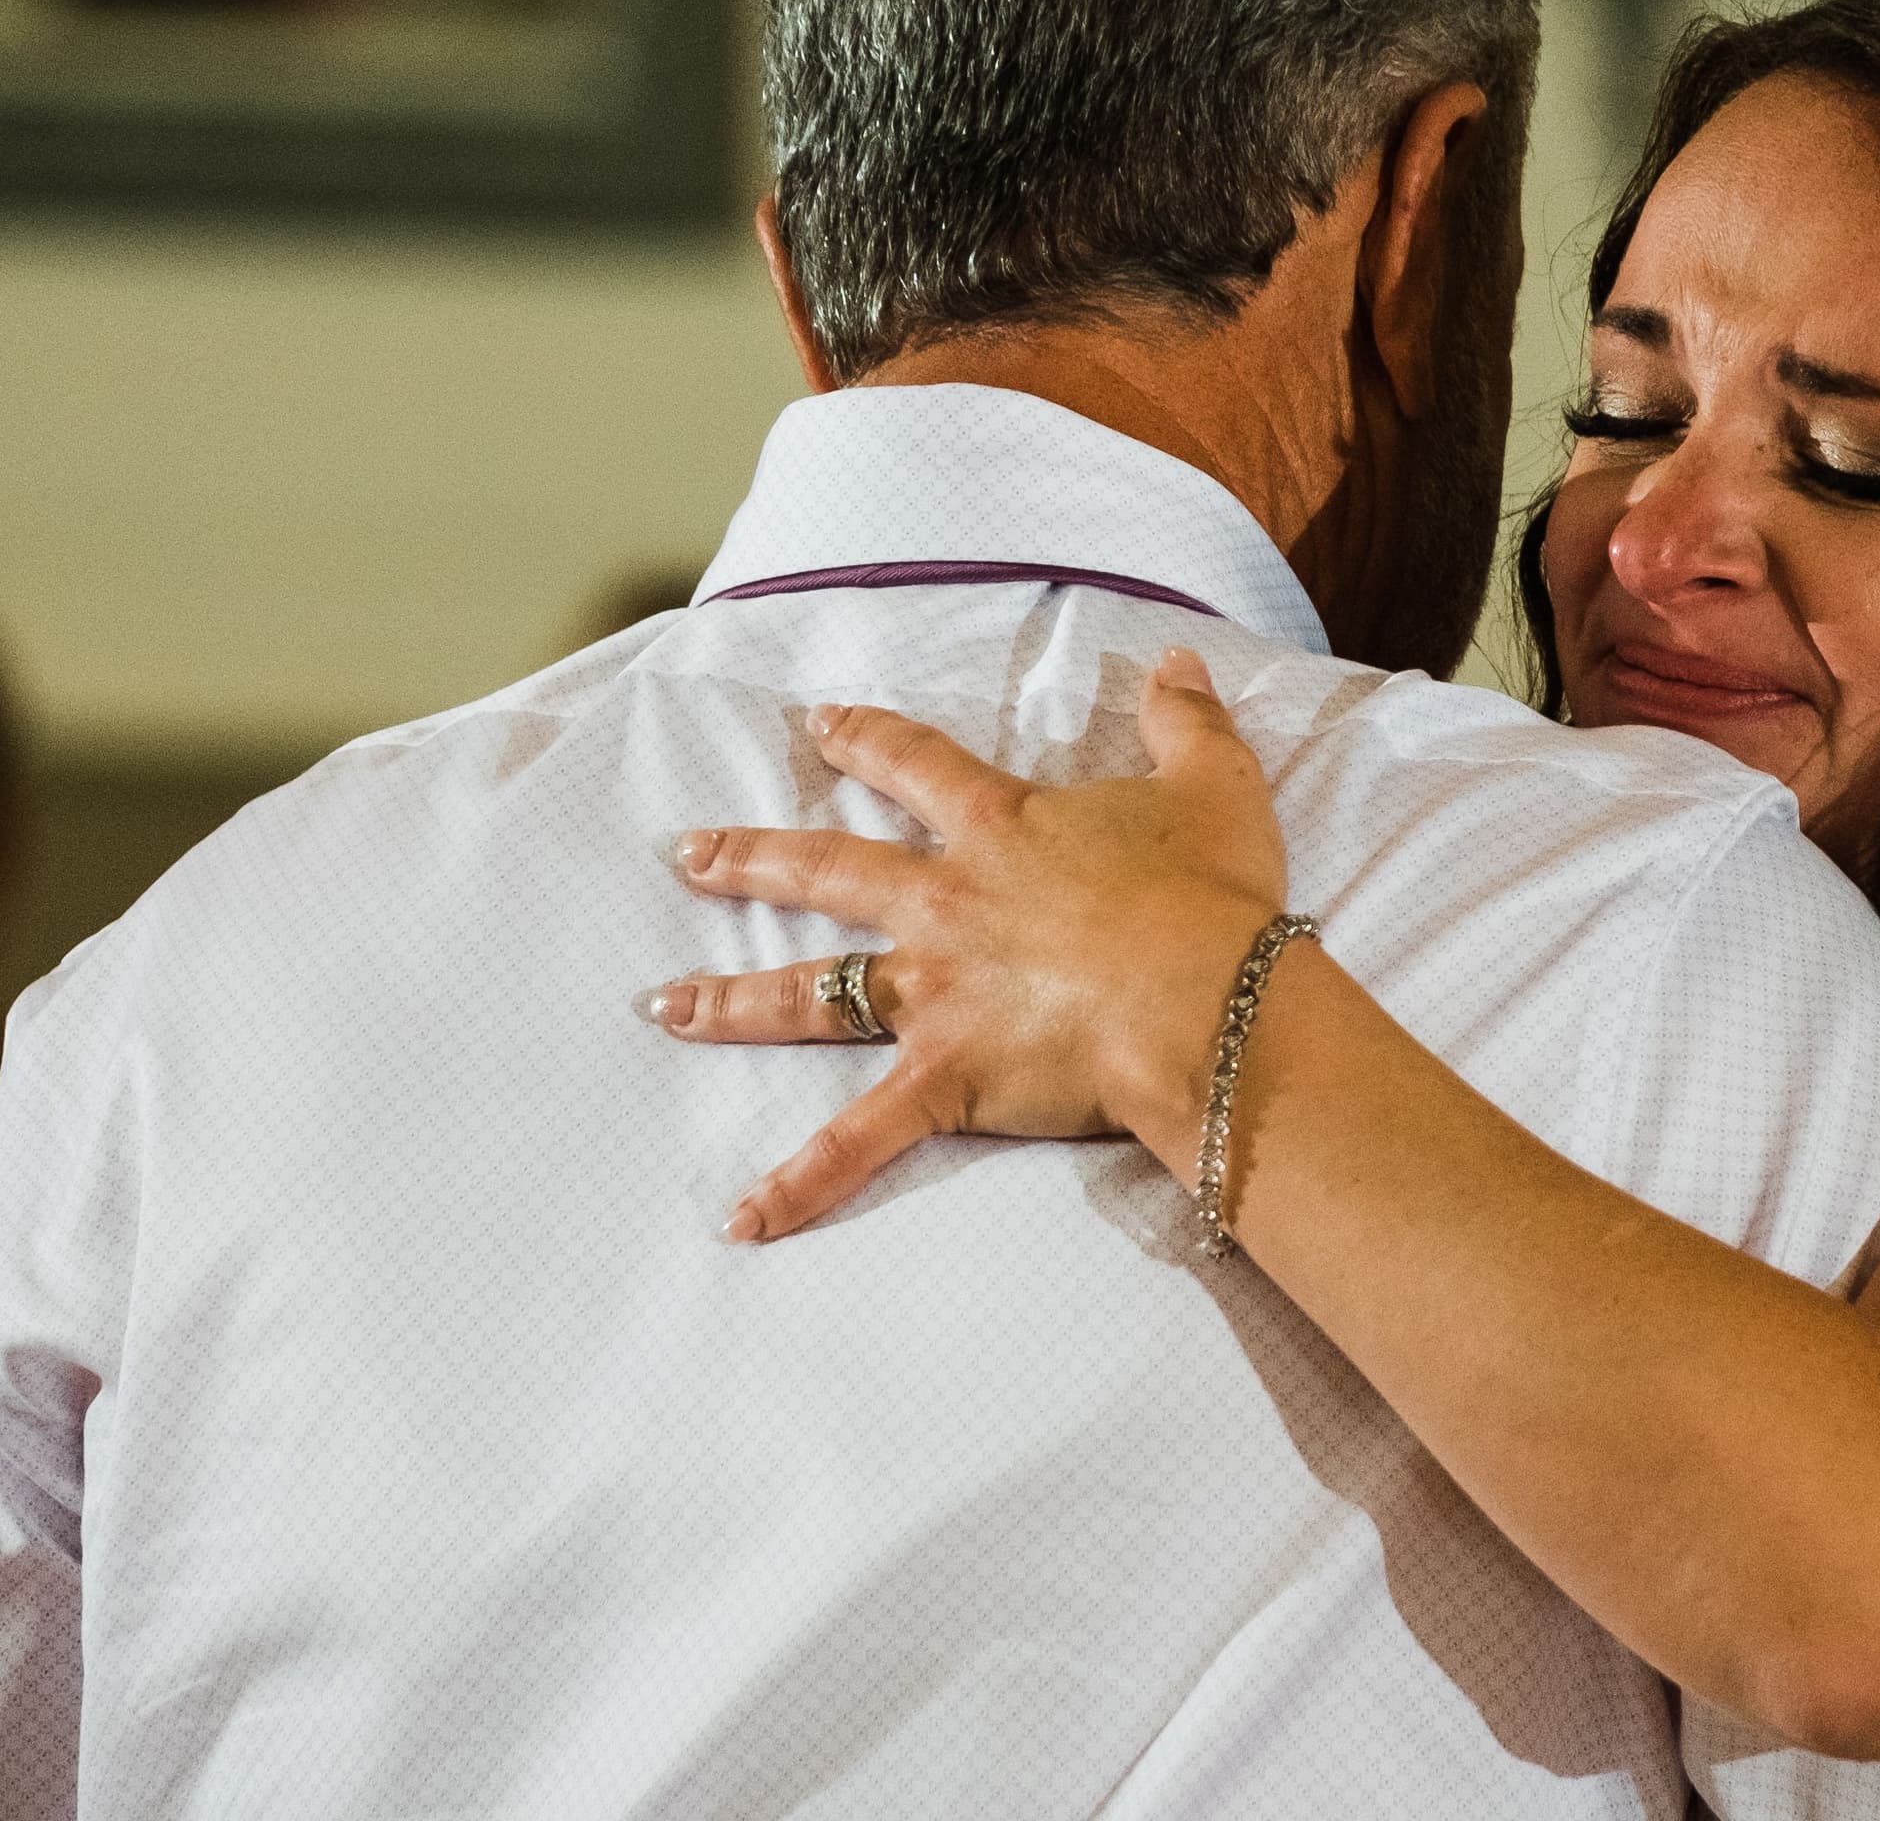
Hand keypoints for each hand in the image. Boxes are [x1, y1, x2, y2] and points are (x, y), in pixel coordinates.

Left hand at [645, 646, 1292, 1239]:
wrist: (1209, 1000)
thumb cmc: (1211, 900)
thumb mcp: (1213, 786)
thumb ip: (1187, 719)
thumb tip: (1178, 660)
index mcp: (1000, 829)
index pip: (914, 767)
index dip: (865, 742)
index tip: (818, 729)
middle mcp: (945, 905)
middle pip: (828, 871)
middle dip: (753, 861)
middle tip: (690, 856)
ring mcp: (935, 992)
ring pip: (812, 994)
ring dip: (733, 1002)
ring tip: (666, 1006)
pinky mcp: (945, 1077)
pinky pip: (858, 1139)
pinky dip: (801, 1183)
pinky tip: (743, 1219)